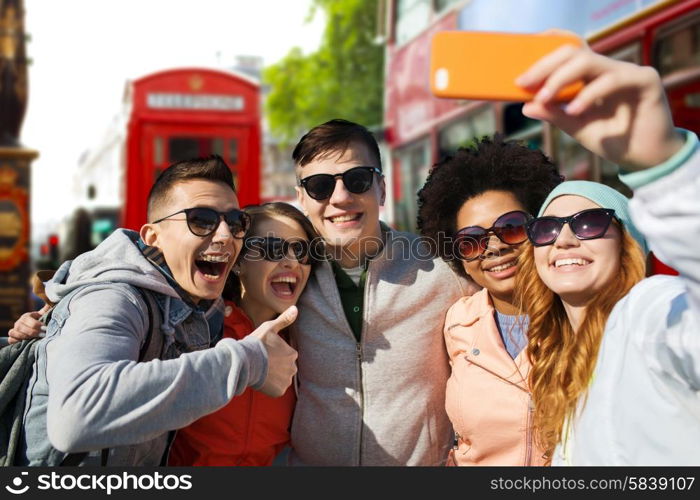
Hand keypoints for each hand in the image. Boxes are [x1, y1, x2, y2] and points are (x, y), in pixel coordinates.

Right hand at [7, 304, 50, 343]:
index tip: (45, 328)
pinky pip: (10, 340)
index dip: (37, 325)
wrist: (31, 329)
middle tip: (43, 335)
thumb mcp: (42, 316)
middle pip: (22, 327)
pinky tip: (25, 342)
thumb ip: (46, 311)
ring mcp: (14, 330)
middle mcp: (18, 323)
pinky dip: (16, 341)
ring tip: (35, 339)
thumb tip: (50, 304)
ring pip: (14, 333)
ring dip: (25, 337)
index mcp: (26, 316)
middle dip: (33, 332)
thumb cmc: (38, 321)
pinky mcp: (12, 337)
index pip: (29, 320)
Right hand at [251, 306, 298, 396]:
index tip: (265, 353)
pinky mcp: (279, 391)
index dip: (274, 354)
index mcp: (292, 353)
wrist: (243, 362)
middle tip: (262, 362)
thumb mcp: (269, 328)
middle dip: (276, 366)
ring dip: (273, 376)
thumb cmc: (256, 344)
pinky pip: (276, 389)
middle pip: (285, 367)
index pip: (286, 355)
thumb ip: (284, 319)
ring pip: (281, 378)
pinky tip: (262, 380)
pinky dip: (270, 387)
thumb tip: (296, 308)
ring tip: (261, 371)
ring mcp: (286, 381)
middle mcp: (293, 368)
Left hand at [516, 44, 684, 169]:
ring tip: (544, 98)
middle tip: (524, 82)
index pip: (567, 54)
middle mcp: (609, 69)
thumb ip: (554, 114)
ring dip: (561, 78)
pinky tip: (575, 110)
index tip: (519, 76)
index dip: (543, 57)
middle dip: (545, 66)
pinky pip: (613, 79)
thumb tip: (525, 106)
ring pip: (589, 61)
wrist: (646, 159)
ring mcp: (628, 71)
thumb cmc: (613, 140)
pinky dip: (589, 94)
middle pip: (573, 53)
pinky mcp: (645, 80)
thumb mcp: (577, 127)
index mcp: (592, 76)